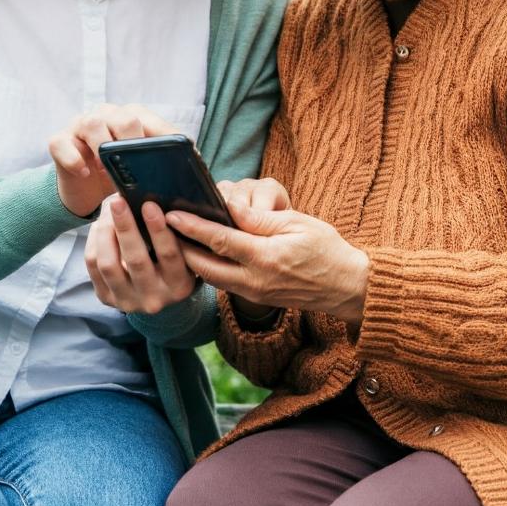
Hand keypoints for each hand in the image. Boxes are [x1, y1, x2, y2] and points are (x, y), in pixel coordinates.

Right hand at [47, 103, 175, 217]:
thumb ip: (162, 163)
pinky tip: (85, 172)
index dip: (165, 136)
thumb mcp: (141, 170)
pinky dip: (74, 158)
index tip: (176, 157)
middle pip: (124, 117)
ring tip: (108, 170)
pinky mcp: (58, 141)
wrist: (83, 189)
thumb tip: (195, 163)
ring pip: (92, 123)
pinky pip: (61, 142)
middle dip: (134, 142)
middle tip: (138, 168)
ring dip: (103, 147)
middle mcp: (106, 115)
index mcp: (130, 117)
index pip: (150, 119)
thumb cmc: (118, 175)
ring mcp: (79, 125)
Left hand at [85, 196, 197, 314]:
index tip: (149, 204)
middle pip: (136, 260)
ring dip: (105, 232)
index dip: (158, 229)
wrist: (157, 293)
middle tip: (118, 202)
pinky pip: (93, 266)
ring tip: (108, 210)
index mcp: (179, 285)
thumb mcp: (182, 251)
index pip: (168, 255)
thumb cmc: (172, 262)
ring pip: (109, 264)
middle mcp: (154, 298)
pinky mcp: (107, 298)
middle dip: (125, 227)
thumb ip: (172, 230)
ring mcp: (128, 300)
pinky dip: (95, 240)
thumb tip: (146, 197)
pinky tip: (101, 224)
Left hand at [168, 201, 368, 325]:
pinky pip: (223, 282)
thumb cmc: (326, 248)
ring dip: (190, 259)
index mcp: (266, 258)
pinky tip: (197, 252)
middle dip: (179, 247)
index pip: (219, 240)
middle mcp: (255, 280)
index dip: (192, 226)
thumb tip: (229, 208)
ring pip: (211, 277)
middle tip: (159, 226)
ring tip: (173, 236)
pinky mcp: (256, 297)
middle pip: (204, 266)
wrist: (347, 286)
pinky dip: (207, 267)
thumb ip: (260, 219)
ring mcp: (254, 293)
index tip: (170, 213)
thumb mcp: (297, 224)